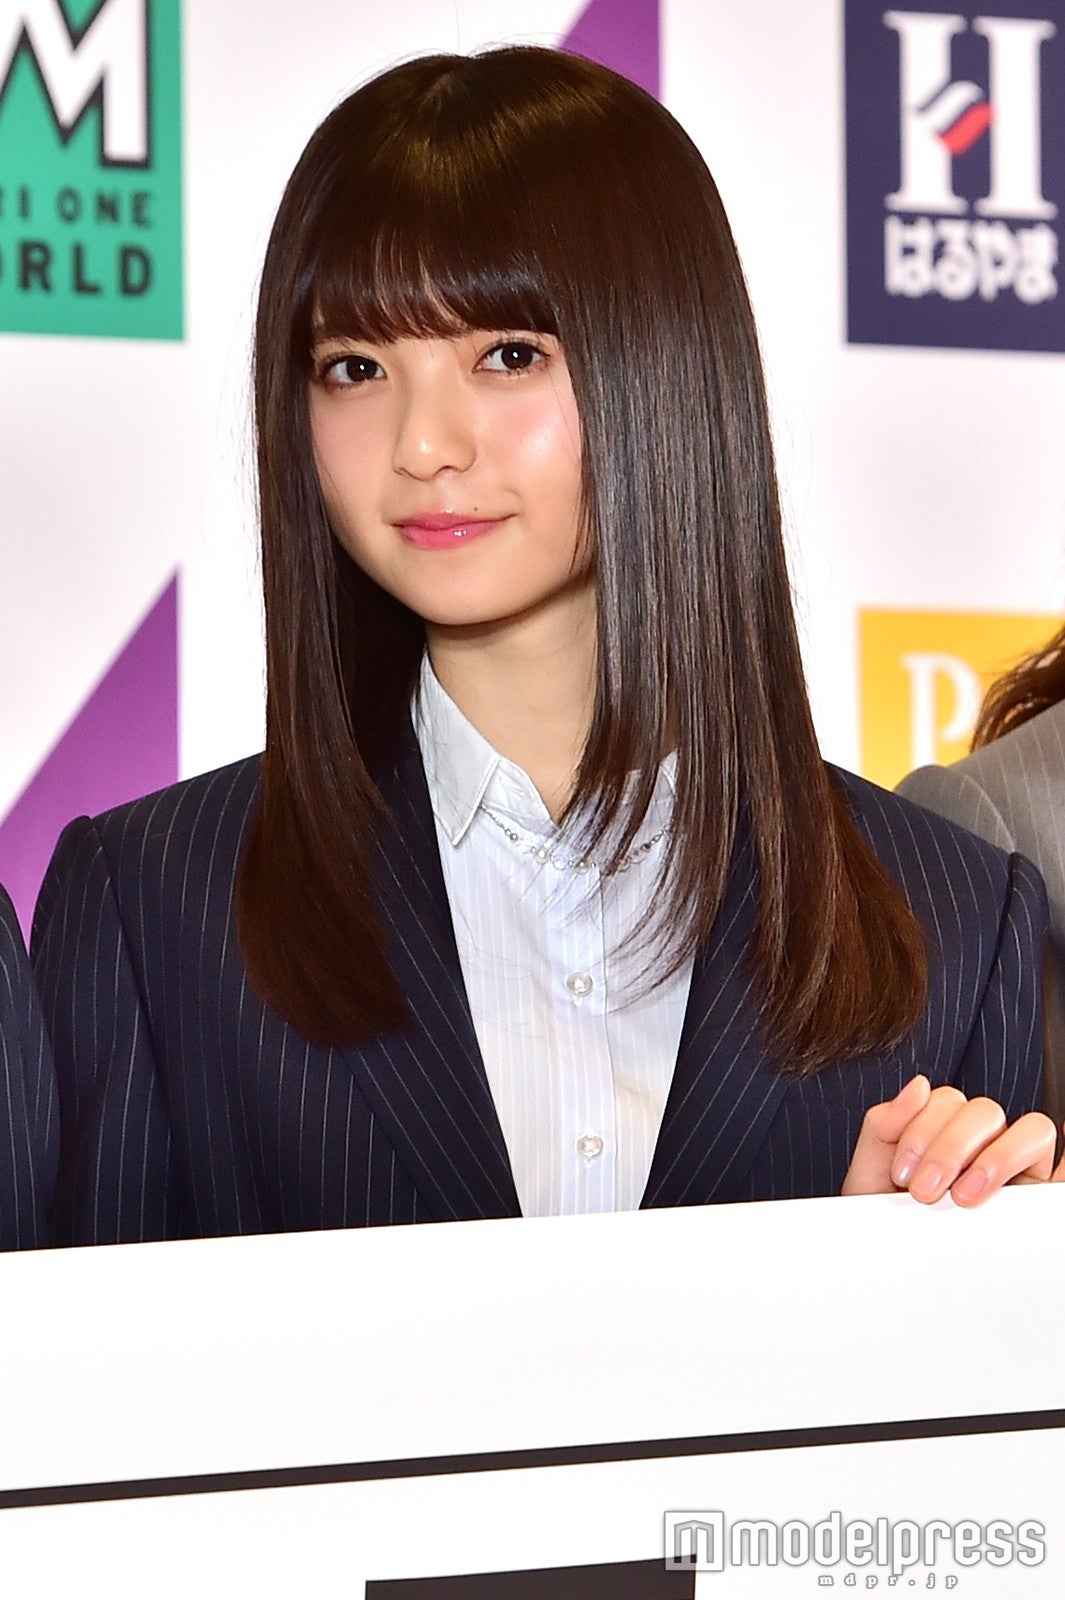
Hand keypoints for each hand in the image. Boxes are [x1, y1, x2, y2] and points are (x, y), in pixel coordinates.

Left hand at [841, 1074, 1064, 1204]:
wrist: (897, 1262)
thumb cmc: (888, 1215)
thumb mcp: (874, 1170)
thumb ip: (886, 1123)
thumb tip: (918, 1086)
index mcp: (943, 1126)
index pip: (948, 1100)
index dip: (923, 1129)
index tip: (901, 1173)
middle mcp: (982, 1140)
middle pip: (985, 1112)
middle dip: (950, 1149)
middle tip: (926, 1192)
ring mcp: (1015, 1163)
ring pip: (1029, 1130)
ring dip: (996, 1159)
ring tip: (965, 1198)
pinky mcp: (1039, 1192)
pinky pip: (1062, 1164)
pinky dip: (1063, 1160)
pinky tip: (1049, 1174)